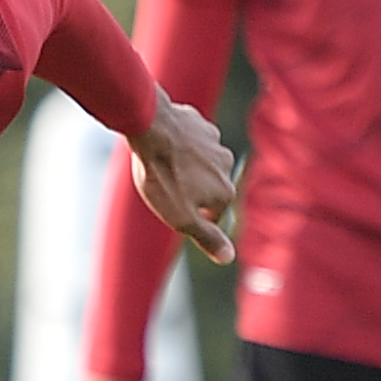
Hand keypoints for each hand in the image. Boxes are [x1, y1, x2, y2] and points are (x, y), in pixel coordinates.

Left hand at [126, 102, 240, 269]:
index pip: (212, 214)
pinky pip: (190, 139)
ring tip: (162, 164)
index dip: (190, 215)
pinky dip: (179, 144)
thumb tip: (229, 257)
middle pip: (207, 186)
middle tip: (165, 185)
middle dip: (189, 188)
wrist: (150, 128)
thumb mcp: (181, 217)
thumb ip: (207, 238)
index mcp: (225, 191)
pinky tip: (163, 145)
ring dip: (185, 165)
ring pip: (199, 162)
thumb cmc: (162, 176)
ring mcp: (214, 142)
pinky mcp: (199, 123)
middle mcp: (227, 165)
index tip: (171, 207)